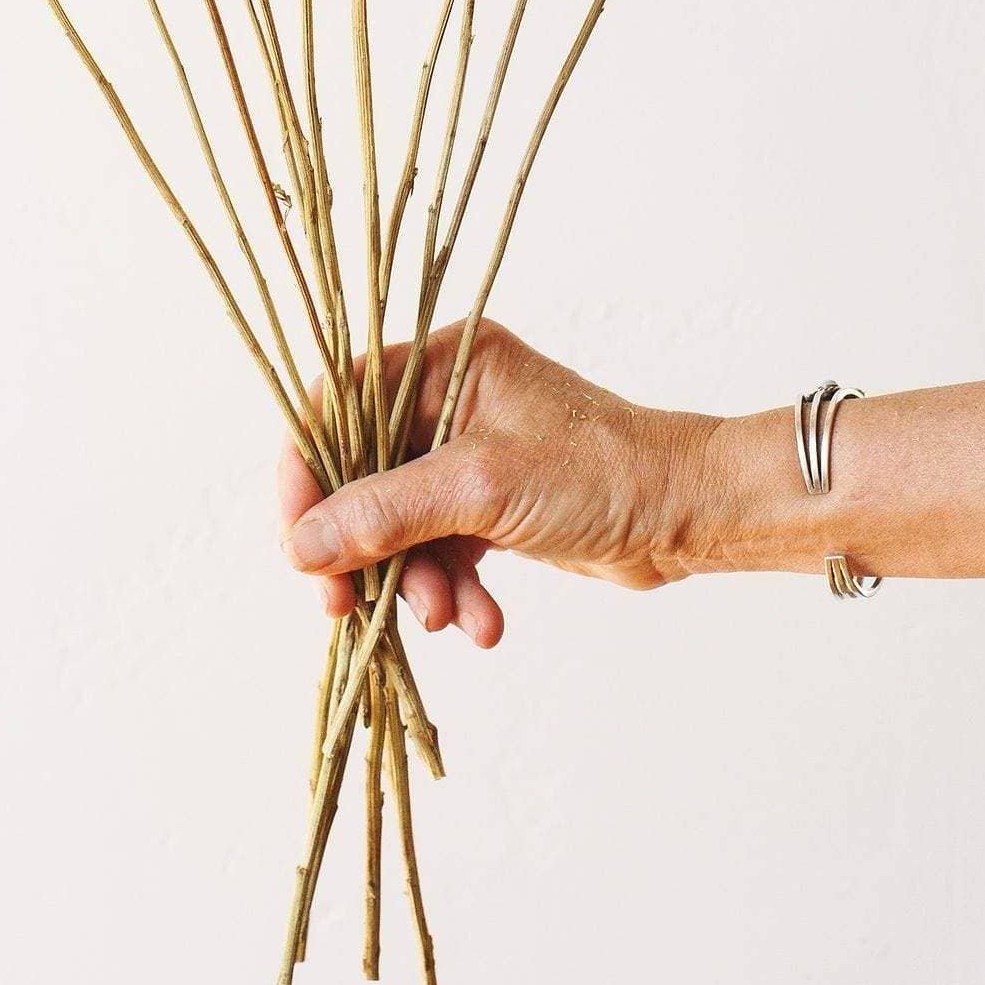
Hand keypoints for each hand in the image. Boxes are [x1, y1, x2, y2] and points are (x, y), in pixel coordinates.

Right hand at [276, 320, 724, 645]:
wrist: (687, 515)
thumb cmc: (600, 473)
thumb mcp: (480, 489)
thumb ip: (385, 513)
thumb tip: (301, 546)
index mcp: (443, 361)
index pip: (336, 405)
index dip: (305, 474)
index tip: (296, 544)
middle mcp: (449, 398)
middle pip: (361, 474)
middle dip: (363, 547)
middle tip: (346, 607)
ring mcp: (469, 453)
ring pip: (400, 523)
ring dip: (415, 579)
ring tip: (444, 618)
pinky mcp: (489, 503)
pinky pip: (440, 547)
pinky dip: (452, 588)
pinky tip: (483, 623)